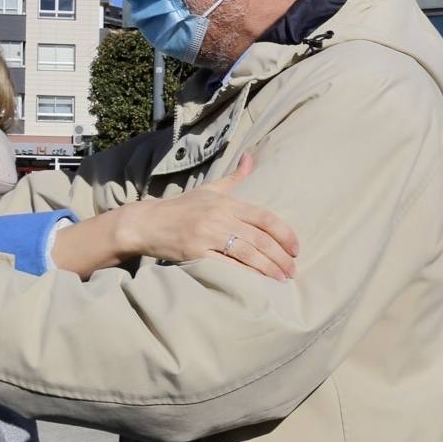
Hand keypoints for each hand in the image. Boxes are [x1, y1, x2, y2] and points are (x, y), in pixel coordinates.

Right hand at [118, 154, 298, 279]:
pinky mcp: (196, 253)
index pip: (265, 218)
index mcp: (226, 203)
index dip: (285, 234)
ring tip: (282, 279)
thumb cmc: (179, 208)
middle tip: (292, 271)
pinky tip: (259, 282)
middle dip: (281, 257)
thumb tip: (251, 158)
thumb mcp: (208, 190)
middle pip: (261, 239)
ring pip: (248, 253)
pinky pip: (228, 265)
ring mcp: (208, 235)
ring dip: (269, 269)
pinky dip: (246, 274)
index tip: (296, 249)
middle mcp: (220, 217)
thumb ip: (234, 178)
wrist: (146, 223)